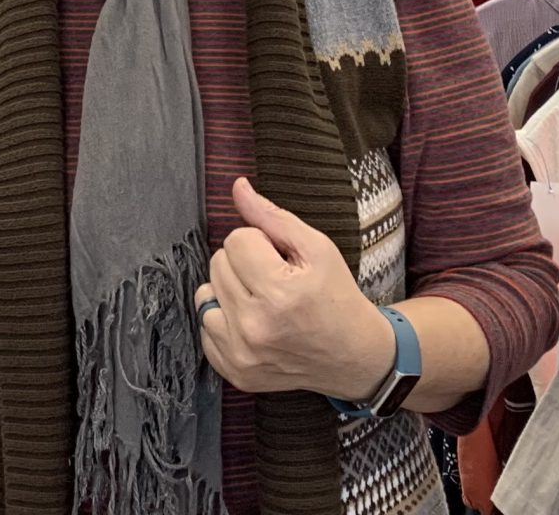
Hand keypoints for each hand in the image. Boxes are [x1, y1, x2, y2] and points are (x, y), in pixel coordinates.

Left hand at [195, 178, 388, 398]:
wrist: (353, 355)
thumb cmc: (336, 296)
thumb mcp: (317, 248)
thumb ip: (272, 216)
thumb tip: (237, 187)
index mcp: (279, 293)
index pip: (235, 240)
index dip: (259, 243)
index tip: (279, 259)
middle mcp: (255, 327)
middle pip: (217, 265)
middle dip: (243, 264)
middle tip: (273, 280)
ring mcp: (242, 355)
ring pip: (205, 295)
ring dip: (228, 291)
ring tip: (259, 300)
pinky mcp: (235, 372)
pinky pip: (205, 328)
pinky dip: (223, 320)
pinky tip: (251, 322)